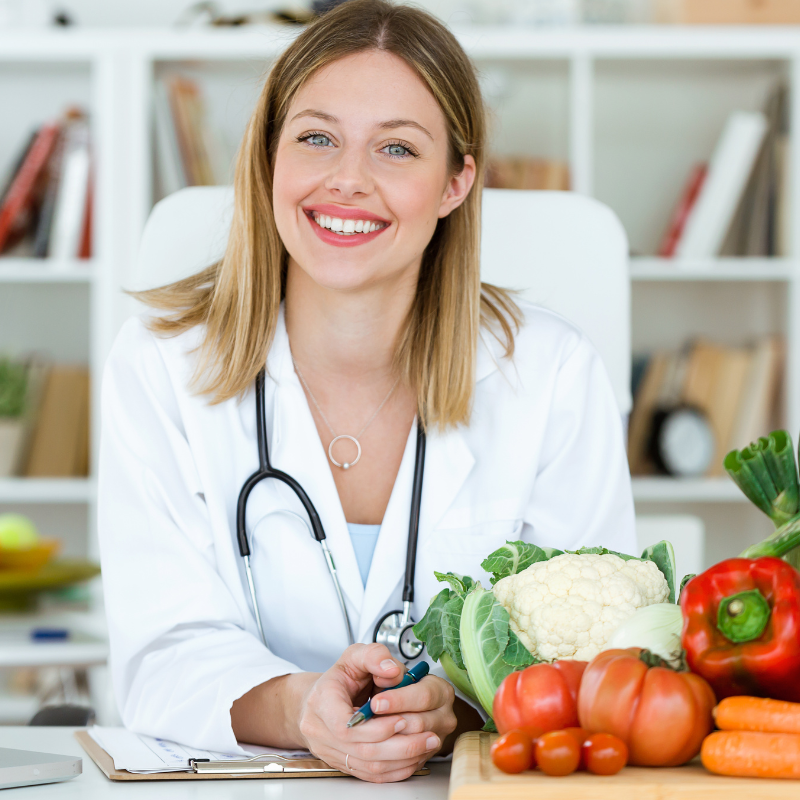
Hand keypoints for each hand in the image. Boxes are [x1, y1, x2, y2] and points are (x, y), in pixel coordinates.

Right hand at [296, 643, 455, 782]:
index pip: (346, 726)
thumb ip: (375, 656)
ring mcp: (330, 752)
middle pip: (362, 750)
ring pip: (369, 766)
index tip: (402, 719)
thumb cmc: (340, 677)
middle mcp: (320, 731)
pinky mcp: (343, 764)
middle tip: (428, 734)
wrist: (321, 700)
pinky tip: (416, 757)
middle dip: (399, 744)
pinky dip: (396, 769)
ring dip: (403, 758)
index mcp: (321, 701)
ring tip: (428, 743)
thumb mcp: (356, 655)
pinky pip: (371, 775)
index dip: (376, 727)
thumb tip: (393, 670)